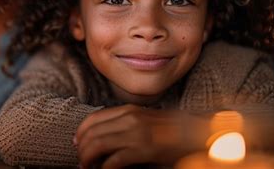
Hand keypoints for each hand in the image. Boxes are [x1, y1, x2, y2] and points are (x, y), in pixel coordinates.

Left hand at [75, 105, 207, 168]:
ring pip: (98, 145)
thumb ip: (125, 122)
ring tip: (87, 168)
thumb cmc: (171, 129)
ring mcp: (135, 133)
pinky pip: (114, 161)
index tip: (77, 143)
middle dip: (81, 149)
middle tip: (80, 161)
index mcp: (128, 110)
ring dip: (88, 159)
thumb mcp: (144, 119)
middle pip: (92, 133)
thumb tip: (104, 135)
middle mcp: (129, 118)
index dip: (81, 132)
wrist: (197, 132)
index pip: (93, 118)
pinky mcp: (143, 149)